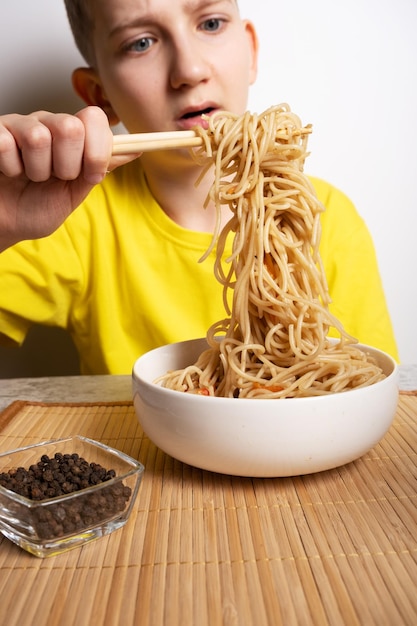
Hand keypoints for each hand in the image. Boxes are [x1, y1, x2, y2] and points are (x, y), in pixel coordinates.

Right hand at [0, 106, 136, 251]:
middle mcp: (48, 124)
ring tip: (29, 177)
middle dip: (67, 164)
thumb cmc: (38, 207)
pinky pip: (7, 143)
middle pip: (70, 126)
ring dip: (36, 170)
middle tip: (56, 177)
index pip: (95, 119)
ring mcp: (20, 125)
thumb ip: (101, 168)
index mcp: (72, 136)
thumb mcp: (76, 191)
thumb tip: (136, 149)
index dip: (97, 150)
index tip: (91, 175)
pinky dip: (10, 168)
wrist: (7, 224)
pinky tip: (9, 172)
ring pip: (38, 137)